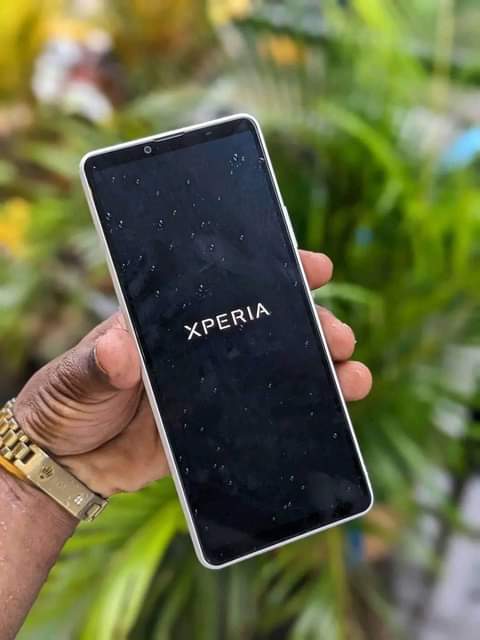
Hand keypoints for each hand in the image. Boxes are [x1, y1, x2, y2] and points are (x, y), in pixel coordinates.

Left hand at [14, 250, 371, 497]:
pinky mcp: (219, 424)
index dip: (277, 270)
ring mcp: (214, 386)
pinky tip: (330, 414)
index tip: (314, 266)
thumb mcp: (77, 377)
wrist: (68, 462)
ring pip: (278, 368)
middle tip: (338, 335)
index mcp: (171, 320)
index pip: (230, 283)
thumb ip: (97, 364)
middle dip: (313, 324)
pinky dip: (302, 412)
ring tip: (351, 375)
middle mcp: (201, 347)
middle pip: (269, 325)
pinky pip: (268, 413)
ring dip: (320, 368)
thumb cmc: (66, 403)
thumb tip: (120, 353)